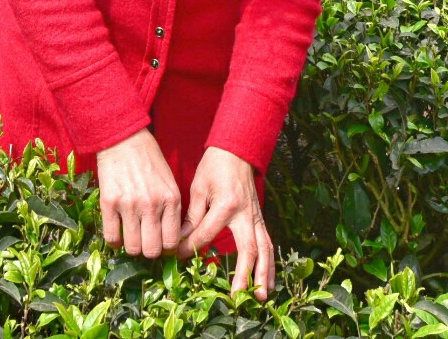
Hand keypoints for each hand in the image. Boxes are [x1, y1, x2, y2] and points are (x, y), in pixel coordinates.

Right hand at [94, 129, 182, 258]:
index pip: (171, 241)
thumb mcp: (169, 181)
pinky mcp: (109, 203)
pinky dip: (114, 241)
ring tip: (131, 237)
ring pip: (133, 248)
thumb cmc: (149, 159)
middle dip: (149, 251)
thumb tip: (169, 237)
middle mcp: (152, 205)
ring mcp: (129, 205)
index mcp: (171, 199)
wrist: (124, 139)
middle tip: (145, 243)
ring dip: (132, 247)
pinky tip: (117, 232)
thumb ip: (171, 208)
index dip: (166, 249)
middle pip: (152, 250)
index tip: (160, 245)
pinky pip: (112, 237)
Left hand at [177, 146, 273, 299]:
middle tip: (239, 296)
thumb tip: (182, 242)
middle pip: (249, 248)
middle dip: (245, 274)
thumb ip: (193, 216)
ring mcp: (256, 217)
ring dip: (263, 274)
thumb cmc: (215, 166)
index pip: (207, 234)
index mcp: (227, 204)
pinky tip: (267, 281)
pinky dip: (269, 264)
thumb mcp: (199, 187)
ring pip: (265, 249)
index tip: (178, 255)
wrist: (237, 151)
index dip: (191, 247)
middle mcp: (246, 214)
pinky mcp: (260, 218)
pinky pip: (267, 243)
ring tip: (260, 296)